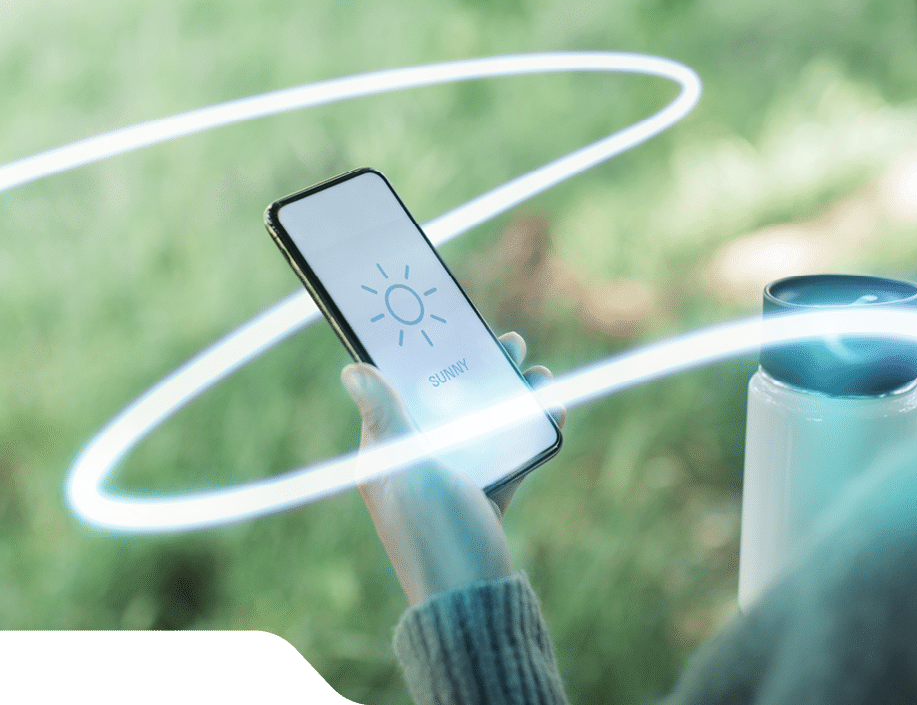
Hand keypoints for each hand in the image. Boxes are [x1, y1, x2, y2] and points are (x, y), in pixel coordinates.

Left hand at [341, 331, 565, 606]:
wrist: (470, 599)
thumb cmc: (432, 531)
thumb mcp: (405, 468)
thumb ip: (386, 417)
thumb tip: (353, 369)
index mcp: (388, 451)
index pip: (402, 390)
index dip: (424, 357)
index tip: (448, 326)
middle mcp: (418, 461)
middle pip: (449, 401)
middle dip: (479, 370)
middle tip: (508, 341)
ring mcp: (454, 479)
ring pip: (484, 423)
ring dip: (511, 396)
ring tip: (537, 371)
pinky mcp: (485, 497)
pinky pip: (508, 454)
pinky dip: (529, 432)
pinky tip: (553, 410)